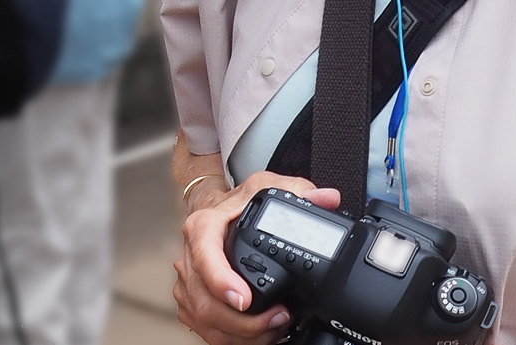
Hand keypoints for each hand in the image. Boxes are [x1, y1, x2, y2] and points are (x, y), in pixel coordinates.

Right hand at [173, 170, 340, 344]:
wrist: (218, 210)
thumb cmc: (239, 202)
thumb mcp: (267, 186)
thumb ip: (300, 190)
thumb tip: (326, 198)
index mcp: (204, 227)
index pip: (205, 256)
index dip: (222, 281)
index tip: (245, 299)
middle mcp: (190, 257)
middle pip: (205, 301)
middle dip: (242, 320)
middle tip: (277, 319)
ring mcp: (188, 281)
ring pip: (204, 320)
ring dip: (240, 333)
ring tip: (274, 329)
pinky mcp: (191, 300)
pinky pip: (204, 328)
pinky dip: (232, 337)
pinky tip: (257, 333)